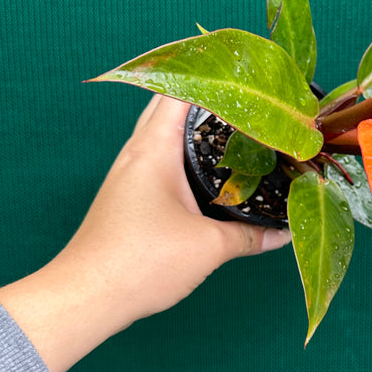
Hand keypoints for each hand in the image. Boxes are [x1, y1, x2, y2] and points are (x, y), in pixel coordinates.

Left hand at [0, 95, 290, 371]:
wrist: (88, 297)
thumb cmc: (140, 262)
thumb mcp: (208, 248)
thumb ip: (250, 236)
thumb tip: (283, 232)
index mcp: (153, 149)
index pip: (180, 90)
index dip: (213, 76)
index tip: (246, 74)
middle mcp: (137, 153)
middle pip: (169, 106)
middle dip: (206, 98)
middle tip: (247, 100)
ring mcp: (128, 174)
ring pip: (162, 134)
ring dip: (192, 127)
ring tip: (234, 128)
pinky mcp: (126, 196)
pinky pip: (158, 160)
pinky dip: (182, 154)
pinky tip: (206, 170)